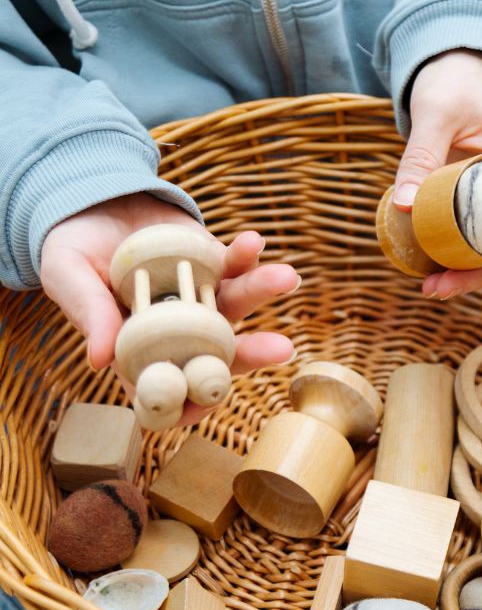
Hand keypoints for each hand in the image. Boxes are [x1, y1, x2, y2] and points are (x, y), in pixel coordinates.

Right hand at [41, 193, 298, 425]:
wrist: (93, 205)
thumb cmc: (72, 250)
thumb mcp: (68, 277)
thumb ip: (88, 313)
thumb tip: (99, 360)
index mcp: (141, 351)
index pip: (170, 391)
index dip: (191, 405)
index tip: (207, 402)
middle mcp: (180, 333)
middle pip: (219, 354)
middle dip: (251, 354)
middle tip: (280, 348)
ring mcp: (203, 299)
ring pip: (237, 306)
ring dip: (262, 293)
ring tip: (285, 277)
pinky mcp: (215, 265)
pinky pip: (235, 264)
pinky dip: (246, 254)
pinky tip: (253, 242)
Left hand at [393, 50, 481, 298]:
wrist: (455, 67)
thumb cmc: (454, 81)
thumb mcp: (435, 113)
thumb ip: (421, 156)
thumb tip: (403, 206)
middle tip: (440, 290)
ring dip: (466, 271)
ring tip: (430, 289)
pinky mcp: (477, 199)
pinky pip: (473, 234)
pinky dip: (455, 254)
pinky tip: (429, 269)